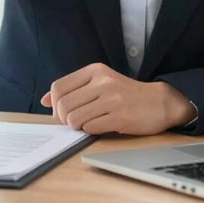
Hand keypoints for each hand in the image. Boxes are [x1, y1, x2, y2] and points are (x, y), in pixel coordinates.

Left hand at [40, 63, 194, 134]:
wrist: (159, 102)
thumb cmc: (125, 93)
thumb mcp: (99, 82)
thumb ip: (73, 89)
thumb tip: (44, 101)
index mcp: (94, 71)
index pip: (59, 87)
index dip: (54, 104)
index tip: (60, 113)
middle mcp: (102, 82)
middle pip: (64, 105)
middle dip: (63, 119)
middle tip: (73, 123)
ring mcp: (112, 99)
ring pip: (75, 118)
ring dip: (77, 126)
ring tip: (87, 124)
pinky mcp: (120, 117)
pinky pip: (91, 128)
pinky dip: (90, 131)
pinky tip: (99, 127)